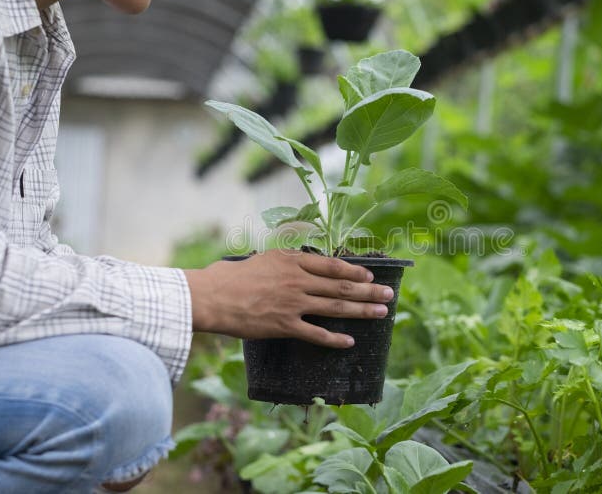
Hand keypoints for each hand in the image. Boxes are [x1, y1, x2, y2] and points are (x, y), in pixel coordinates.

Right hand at [183, 249, 394, 347]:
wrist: (212, 296)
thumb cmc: (232, 276)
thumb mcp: (264, 258)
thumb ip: (287, 262)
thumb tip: (303, 264)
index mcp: (292, 262)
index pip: (332, 266)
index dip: (354, 272)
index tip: (370, 276)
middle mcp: (298, 281)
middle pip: (341, 287)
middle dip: (369, 291)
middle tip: (389, 295)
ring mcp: (293, 304)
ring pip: (335, 308)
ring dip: (361, 311)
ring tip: (380, 314)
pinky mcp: (284, 326)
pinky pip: (316, 334)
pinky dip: (334, 339)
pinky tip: (350, 342)